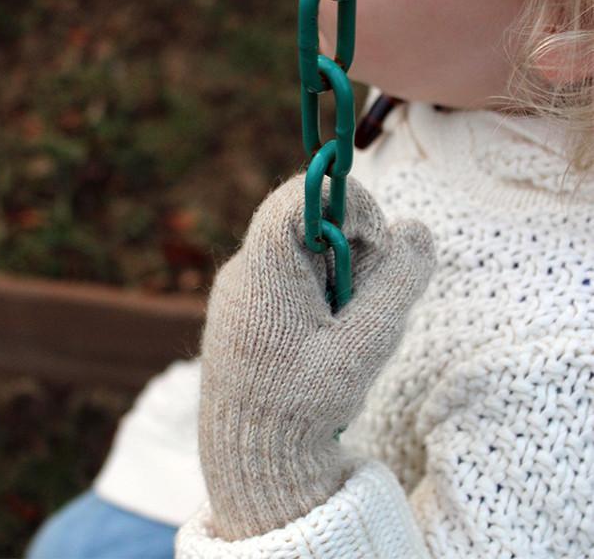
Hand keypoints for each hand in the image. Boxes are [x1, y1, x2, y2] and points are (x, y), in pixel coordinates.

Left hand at [198, 174, 435, 539]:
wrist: (248, 459)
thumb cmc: (303, 408)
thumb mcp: (364, 347)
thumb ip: (397, 284)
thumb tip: (416, 228)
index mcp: (264, 269)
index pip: (302, 195)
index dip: (348, 205)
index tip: (374, 247)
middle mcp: (243, 269)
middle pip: (308, 221)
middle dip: (352, 248)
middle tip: (365, 301)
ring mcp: (240, 288)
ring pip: (303, 249)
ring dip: (338, 274)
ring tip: (342, 328)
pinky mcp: (244, 306)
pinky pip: (288, 275)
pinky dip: (319, 292)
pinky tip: (323, 337)